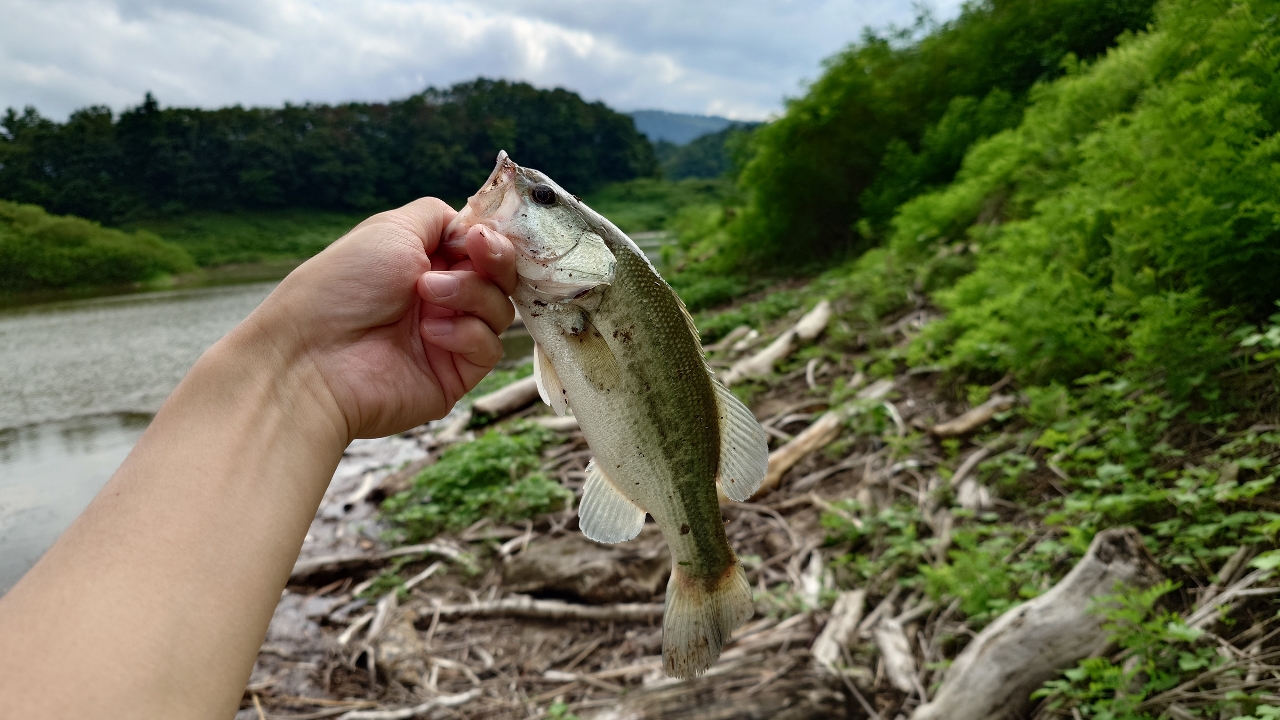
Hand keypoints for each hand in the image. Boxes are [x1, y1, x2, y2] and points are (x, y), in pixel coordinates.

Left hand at [244, 197, 516, 440]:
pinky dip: (465, 333)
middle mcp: (439, 298)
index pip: (480, 248)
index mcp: (424, 263)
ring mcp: (449, 337)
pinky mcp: (455, 375)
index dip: (491, 239)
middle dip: (495, 260)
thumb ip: (438, 217)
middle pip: (500, 277)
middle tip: (478, 251)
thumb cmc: (342, 287)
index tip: (482, 234)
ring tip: (427, 293)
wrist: (313, 358)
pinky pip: (489, 347)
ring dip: (470, 293)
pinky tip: (430, 332)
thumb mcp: (390, 229)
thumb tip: (472, 224)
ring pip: (500, 309)